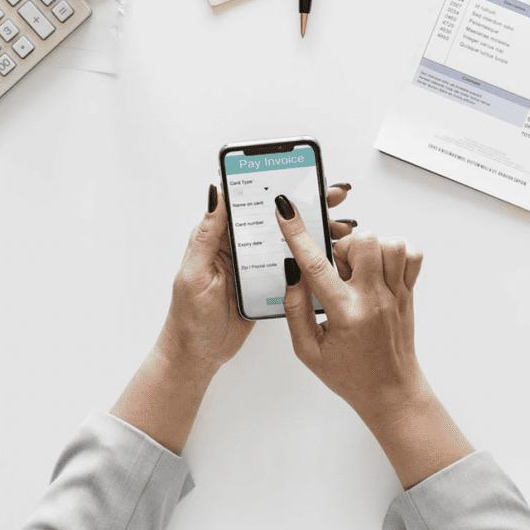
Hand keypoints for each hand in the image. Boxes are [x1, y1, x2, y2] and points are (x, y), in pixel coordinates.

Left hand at [158, 183, 354, 373]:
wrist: (198, 354)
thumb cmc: (189, 316)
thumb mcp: (196, 272)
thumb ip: (208, 235)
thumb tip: (215, 193)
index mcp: (219, 238)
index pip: (249, 202)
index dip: (273, 187)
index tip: (299, 176)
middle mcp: (238, 247)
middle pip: (274, 219)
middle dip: (305, 205)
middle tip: (333, 196)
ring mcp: (255, 266)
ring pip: (288, 241)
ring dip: (314, 232)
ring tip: (340, 226)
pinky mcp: (267, 285)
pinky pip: (292, 266)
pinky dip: (312, 259)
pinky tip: (332, 255)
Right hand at [276, 196, 424, 420]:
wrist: (391, 392)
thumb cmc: (348, 374)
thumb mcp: (307, 350)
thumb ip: (295, 310)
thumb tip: (292, 274)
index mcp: (345, 314)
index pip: (316, 266)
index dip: (297, 234)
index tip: (285, 210)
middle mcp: (374, 299)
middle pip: (363, 242)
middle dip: (342, 246)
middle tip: (336, 270)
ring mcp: (396, 294)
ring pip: (390, 243)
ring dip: (368, 247)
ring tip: (357, 269)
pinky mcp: (409, 293)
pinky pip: (411, 254)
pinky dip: (394, 251)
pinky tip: (378, 268)